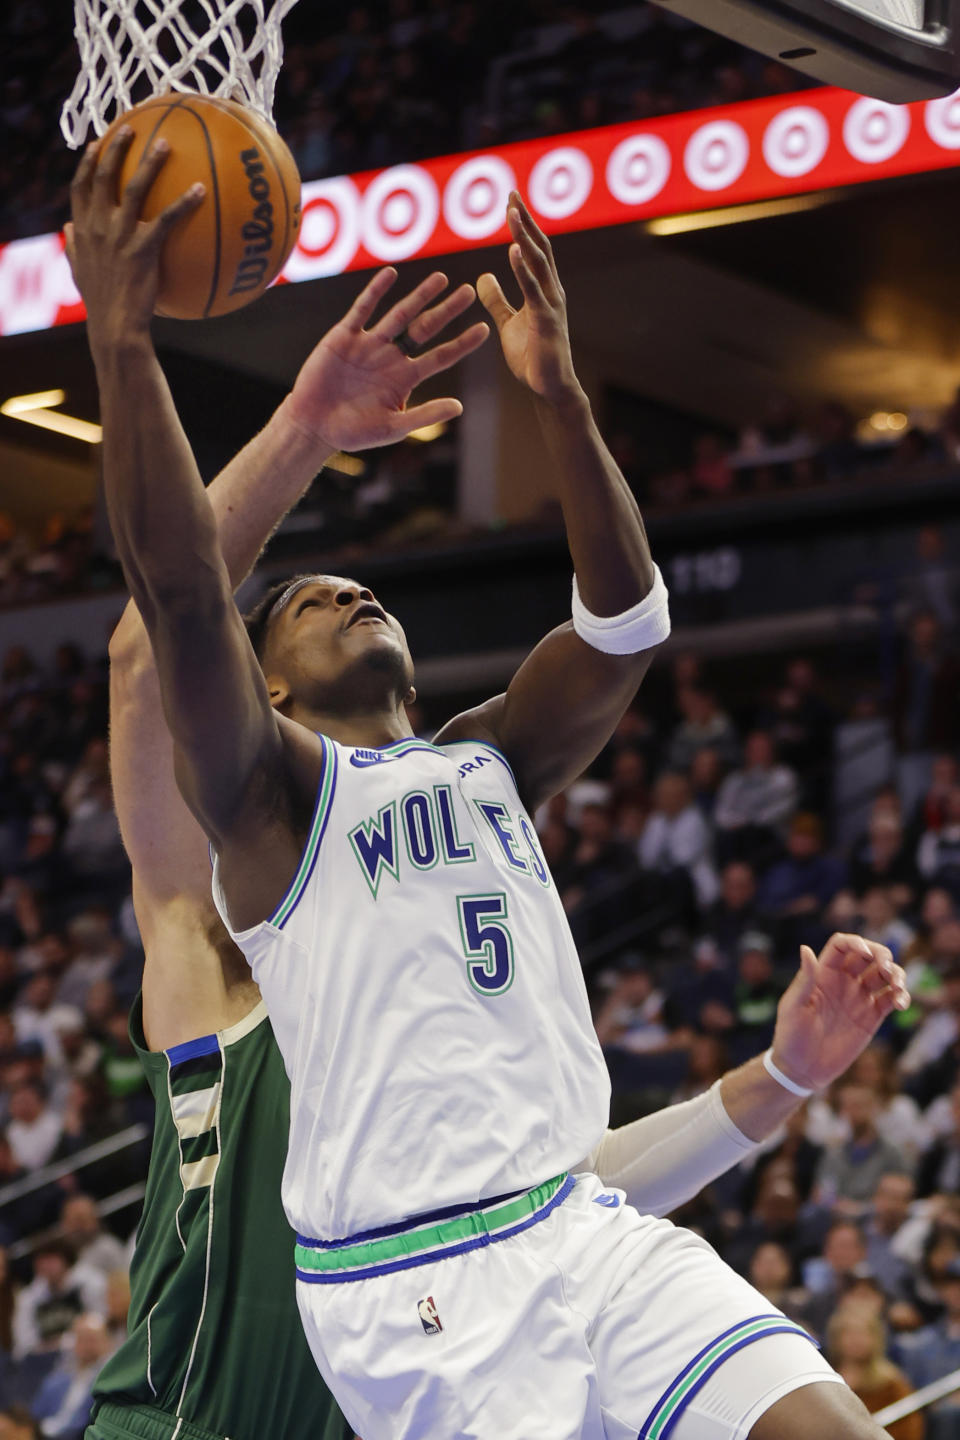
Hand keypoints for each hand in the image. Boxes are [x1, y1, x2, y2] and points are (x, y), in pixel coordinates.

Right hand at [66, 129, 203, 353]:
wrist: (114, 327)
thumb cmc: (102, 304)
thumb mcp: (79, 272)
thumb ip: (73, 248)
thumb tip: (67, 230)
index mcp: (82, 231)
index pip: (79, 188)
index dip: (86, 164)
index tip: (94, 145)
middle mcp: (97, 227)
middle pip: (104, 177)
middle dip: (115, 148)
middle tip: (131, 129)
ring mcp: (118, 237)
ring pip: (133, 188)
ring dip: (149, 163)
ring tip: (165, 144)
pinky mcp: (141, 249)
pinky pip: (165, 219)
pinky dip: (183, 202)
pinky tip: (199, 190)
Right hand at [283, 269, 487, 452]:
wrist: (314, 426)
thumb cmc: (354, 432)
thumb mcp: (393, 426)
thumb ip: (425, 415)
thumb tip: (460, 407)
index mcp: (406, 378)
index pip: (441, 357)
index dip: (462, 344)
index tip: (484, 329)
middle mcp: (391, 357)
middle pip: (425, 329)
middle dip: (447, 311)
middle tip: (469, 292)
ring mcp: (369, 344)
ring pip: (400, 315)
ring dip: (420, 296)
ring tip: (441, 278)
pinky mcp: (344, 336)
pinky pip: (363, 310)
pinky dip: (376, 292)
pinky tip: (391, 274)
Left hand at [477, 192, 582, 406]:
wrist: (548, 389)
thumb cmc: (532, 357)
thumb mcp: (508, 323)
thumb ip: (497, 299)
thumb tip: (481, 277)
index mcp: (543, 289)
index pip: (533, 249)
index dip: (523, 224)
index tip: (510, 199)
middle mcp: (551, 291)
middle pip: (538, 247)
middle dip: (525, 220)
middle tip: (512, 193)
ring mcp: (551, 305)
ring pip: (538, 263)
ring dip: (524, 236)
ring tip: (512, 213)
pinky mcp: (546, 322)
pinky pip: (533, 290)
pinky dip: (523, 269)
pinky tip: (513, 250)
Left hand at [771, 933, 909, 1091]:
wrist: (802, 1069)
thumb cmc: (791, 1036)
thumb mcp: (794, 1006)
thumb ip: (805, 979)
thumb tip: (805, 948)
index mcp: (823, 973)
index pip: (842, 946)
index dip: (856, 942)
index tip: (866, 952)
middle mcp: (843, 981)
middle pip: (868, 955)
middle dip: (882, 955)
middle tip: (887, 968)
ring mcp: (859, 998)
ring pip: (883, 975)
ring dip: (896, 974)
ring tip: (898, 986)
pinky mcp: (871, 1017)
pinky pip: (891, 999)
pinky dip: (901, 996)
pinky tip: (901, 1002)